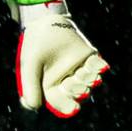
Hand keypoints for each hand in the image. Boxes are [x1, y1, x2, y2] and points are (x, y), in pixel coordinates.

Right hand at [14, 0, 107, 117]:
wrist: (44, 22)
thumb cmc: (34, 46)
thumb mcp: (29, 66)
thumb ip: (30, 86)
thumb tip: (34, 107)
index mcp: (51, 87)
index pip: (62, 102)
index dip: (68, 107)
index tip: (74, 108)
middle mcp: (67, 81)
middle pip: (78, 93)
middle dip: (79, 89)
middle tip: (76, 82)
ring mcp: (79, 69)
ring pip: (90, 81)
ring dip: (90, 79)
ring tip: (84, 71)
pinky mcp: (88, 57)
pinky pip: (98, 66)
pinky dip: (100, 67)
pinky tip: (102, 66)